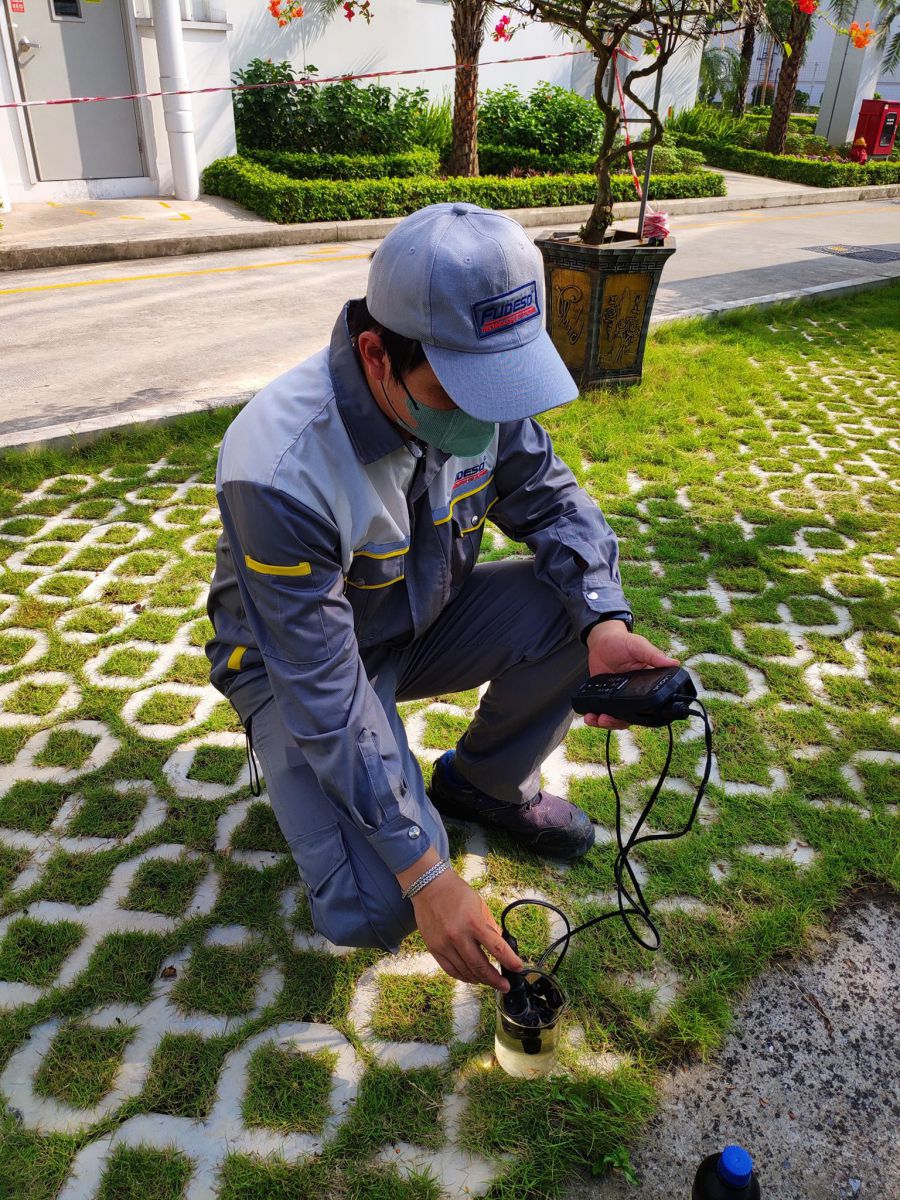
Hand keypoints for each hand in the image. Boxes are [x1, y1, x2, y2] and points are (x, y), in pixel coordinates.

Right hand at [411, 870, 523, 990]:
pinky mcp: (434, 949)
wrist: (429, 886)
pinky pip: (451, 970)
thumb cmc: (456, 892)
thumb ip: (489, 926)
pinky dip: (463, 977)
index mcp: (473, 922)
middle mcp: (458, 936)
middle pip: (481, 967)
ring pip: (466, 972)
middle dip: (496, 980)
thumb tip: (499, 945)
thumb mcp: (479, 904)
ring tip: (489, 981)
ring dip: (480, 980)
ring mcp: (444, 944)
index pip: (497, 948)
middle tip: (504, 985)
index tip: (518, 968)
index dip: (510, 961)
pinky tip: (472, 978)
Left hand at [584, 620, 678, 729]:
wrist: (601, 641)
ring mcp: (619, 696)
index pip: (651, 704)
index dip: (645, 714)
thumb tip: (673, 663)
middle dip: (620, 721)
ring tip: (598, 720)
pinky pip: (602, 710)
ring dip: (608, 723)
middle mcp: (635, 694)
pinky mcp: (605, 696)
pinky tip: (590, 717)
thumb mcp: (639, 646)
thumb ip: (654, 655)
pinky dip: (596, 717)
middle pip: (632, 716)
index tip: (637, 717)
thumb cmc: (623, 642)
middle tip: (609, 718)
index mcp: (648, 684)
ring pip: (617, 717)